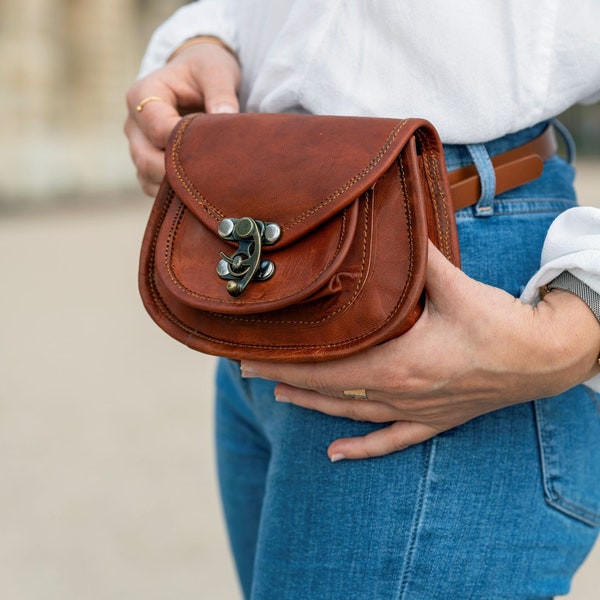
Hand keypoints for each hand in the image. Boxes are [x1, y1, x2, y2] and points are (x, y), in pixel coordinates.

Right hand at [124, 41, 240, 195]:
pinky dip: (173, 194)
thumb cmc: (204, 71)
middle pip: (146, 160)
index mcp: (143, 95)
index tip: (213, 151)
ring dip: (176, 186)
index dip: (183, 144)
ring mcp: (137, 147)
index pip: (157, 129)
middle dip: (178, 172)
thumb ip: (221, 93)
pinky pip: (153, 187)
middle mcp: (134, 124)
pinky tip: (200, 192)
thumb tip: (227, 117)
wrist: (196, 78)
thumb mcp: (216, 71)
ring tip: (208, 186)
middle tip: (213, 179)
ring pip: (147, 177)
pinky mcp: (146, 164)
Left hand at [241, 242, 599, 459]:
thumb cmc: (499, 324)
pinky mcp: (432, 420)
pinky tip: (336, 455)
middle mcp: (399, 391)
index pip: (327, 364)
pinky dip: (362, 448)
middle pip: (329, 388)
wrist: (544, 358)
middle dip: (286, 377)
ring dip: (312, 404)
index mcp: (399, 361)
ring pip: (350, 411)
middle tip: (249, 371)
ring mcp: (415, 410)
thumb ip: (418, 259)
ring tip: (278, 394)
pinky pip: (390, 439)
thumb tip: (393, 227)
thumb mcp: (455, 286)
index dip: (286, 360)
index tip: (252, 355)